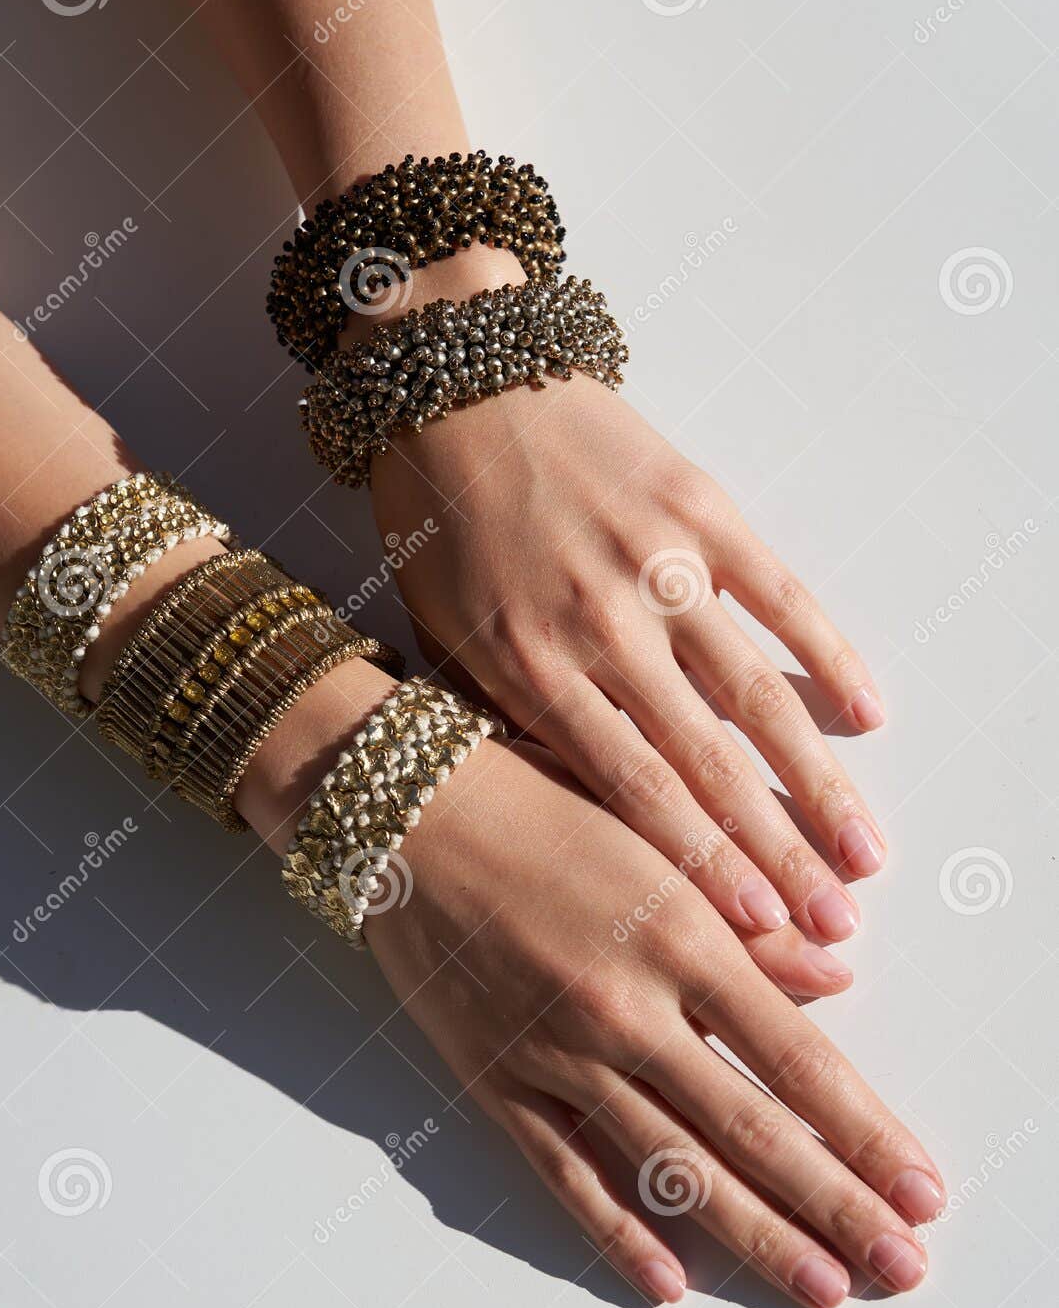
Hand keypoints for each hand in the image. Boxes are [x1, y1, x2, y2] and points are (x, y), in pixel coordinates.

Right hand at [366, 737, 941, 1307]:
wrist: (413, 814)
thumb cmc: (545, 808)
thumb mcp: (661, 844)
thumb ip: (748, 921)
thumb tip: (838, 973)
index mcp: (682, 940)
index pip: (798, 1062)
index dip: (866, 1135)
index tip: (920, 1191)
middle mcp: (629, 1010)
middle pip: (752, 1131)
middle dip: (835, 1206)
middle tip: (898, 1269)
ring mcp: (560, 1055)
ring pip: (671, 1167)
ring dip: (753, 1235)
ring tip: (820, 1287)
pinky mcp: (499, 1081)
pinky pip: (566, 1173)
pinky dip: (618, 1233)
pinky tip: (670, 1283)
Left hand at [371, 376, 886, 974]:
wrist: (455, 382)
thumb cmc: (440, 523)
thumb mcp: (441, 638)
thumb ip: (503, 722)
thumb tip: (570, 809)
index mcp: (527, 664)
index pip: (629, 787)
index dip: (697, 863)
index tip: (750, 926)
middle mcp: (600, 621)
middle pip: (705, 760)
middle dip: (773, 853)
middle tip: (830, 921)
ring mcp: (657, 562)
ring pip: (752, 691)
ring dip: (814, 779)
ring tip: (862, 849)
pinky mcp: (698, 505)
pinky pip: (778, 592)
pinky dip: (826, 653)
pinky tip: (866, 712)